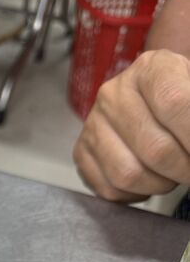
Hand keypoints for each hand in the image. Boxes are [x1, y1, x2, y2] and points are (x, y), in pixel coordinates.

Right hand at [73, 49, 189, 202]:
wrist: (150, 100)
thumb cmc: (179, 98)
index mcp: (150, 69)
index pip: (176, 103)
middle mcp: (114, 94)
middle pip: (155, 149)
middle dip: (184, 169)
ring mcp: (93, 125)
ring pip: (129, 175)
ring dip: (160, 184)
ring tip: (172, 174)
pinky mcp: (82, 152)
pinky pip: (110, 189)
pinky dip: (136, 193)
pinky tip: (149, 179)